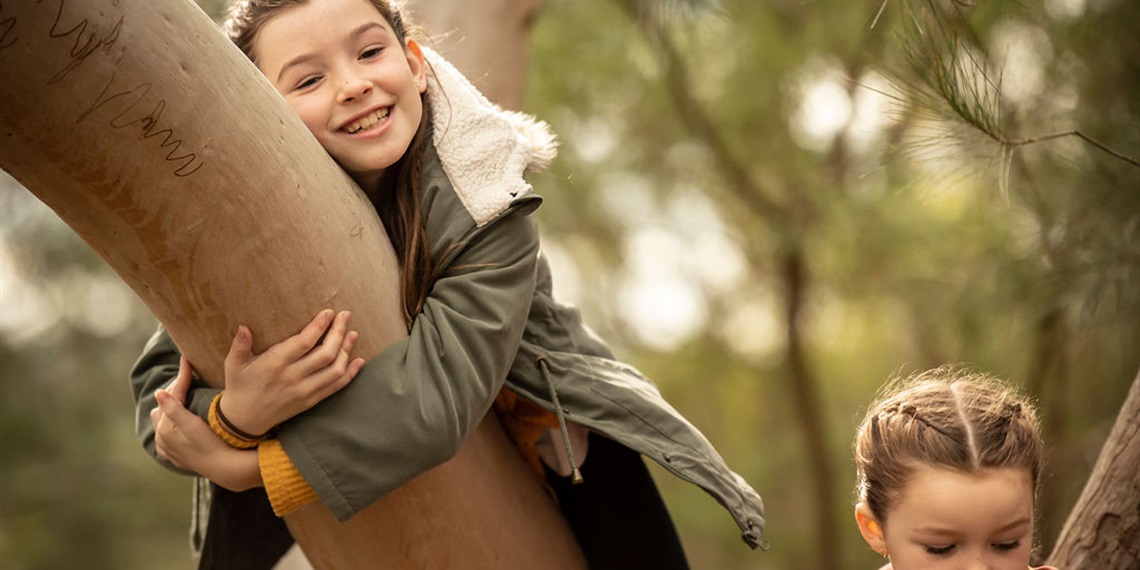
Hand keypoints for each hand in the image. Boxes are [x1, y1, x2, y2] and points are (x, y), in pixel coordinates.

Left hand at [151, 385, 260, 490]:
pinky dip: (172, 422)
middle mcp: (162, 439)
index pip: (173, 395)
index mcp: (166, 429)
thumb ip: (174, 409)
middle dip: (175, 390)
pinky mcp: (175, 455)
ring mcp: (168, 448)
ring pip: (162, 419)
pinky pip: (166, 434)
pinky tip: (183, 418)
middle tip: (189, 376)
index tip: (187, 359)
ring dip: (171, 406)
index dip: (182, 376)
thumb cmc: (213, 445)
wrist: (226, 468)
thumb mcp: (194, 426)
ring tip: (185, 395)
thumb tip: (157, 392)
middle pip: (164, 405)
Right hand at [219, 309, 364, 436]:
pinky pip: (336, 387)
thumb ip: (239, 345)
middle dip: (339, 332)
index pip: (304, 342)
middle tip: (346, 316)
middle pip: (325, 354)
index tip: (329, 312)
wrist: (244, 420)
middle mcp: (292, 378)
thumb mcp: (233, 365)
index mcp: (274, 365)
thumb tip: (243, 327)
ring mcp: (304, 391)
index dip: (319, 326)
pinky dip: (350, 373)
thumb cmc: (239, 386)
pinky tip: (358, 360)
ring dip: (347, 350)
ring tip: (353, 334)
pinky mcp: (311, 401)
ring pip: (335, 370)